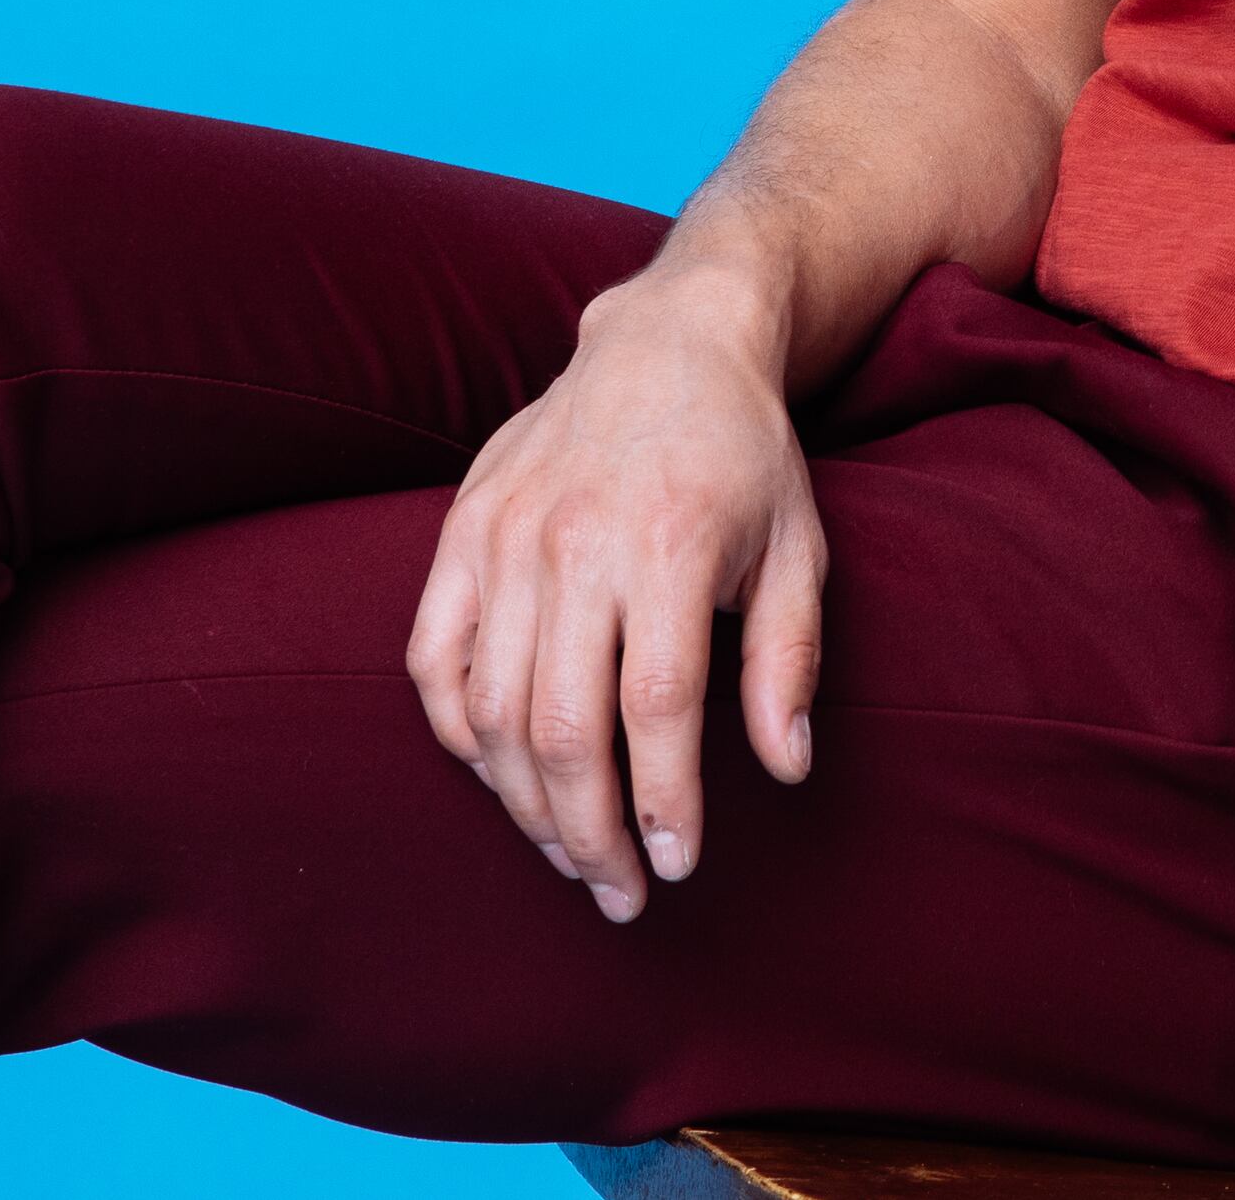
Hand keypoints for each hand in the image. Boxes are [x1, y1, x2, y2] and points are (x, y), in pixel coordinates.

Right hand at [405, 264, 824, 921]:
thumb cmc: (744, 455)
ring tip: (568, 851)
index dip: (665, 804)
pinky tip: (499, 774)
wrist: (666, 341)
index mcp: (672, 545)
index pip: (658, 710)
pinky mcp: (461, 533)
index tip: (676, 867)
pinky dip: (456, 731)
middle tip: (620, 892)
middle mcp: (578, 543)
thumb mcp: (800, 544)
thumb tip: (785, 769)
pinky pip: (434, 658)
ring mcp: (507, 537)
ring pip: (492, 711)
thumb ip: (790, 660)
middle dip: (590, 833)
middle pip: (564, 728)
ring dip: (524, 802)